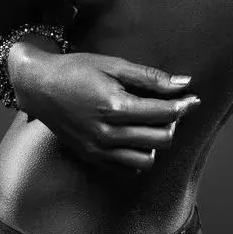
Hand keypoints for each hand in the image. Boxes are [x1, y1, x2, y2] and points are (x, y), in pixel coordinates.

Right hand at [12, 48, 200, 174]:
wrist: (39, 87)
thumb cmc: (76, 70)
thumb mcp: (113, 64)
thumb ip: (149, 77)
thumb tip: (184, 84)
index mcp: (114, 107)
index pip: (164, 114)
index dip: (184, 105)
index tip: (193, 98)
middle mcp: (108, 134)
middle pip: (160, 139)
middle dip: (172, 122)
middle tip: (169, 107)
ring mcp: (99, 149)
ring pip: (147, 159)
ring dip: (156, 142)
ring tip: (150, 122)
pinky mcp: (92, 157)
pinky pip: (128, 168)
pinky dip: (138, 155)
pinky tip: (134, 136)